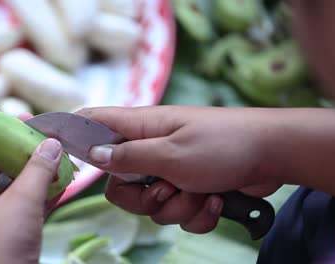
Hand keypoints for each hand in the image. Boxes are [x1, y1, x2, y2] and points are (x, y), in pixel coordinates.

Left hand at [0, 104, 62, 263]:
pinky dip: (35, 195)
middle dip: (6, 147)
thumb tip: (52, 143)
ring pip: (3, 187)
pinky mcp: (1, 236)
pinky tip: (59, 183)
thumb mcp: (20, 206)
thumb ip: (37, 172)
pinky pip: (17, 207)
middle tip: (28, 129)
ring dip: (27, 172)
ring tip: (49, 153)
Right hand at [76, 106, 282, 232]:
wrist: (273, 156)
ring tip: (201, 190)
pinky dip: (196, 212)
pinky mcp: (190, 186)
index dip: (74, 134)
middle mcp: (151, 148)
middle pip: (121, 184)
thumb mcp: (171, 153)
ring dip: (178, 206)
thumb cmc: (222, 145)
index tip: (61, 152)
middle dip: (143, 200)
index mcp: (141, 128)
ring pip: (152, 204)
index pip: (94, 122)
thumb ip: (129, 157)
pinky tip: (215, 198)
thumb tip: (93, 155)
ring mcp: (171, 169)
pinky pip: (178, 212)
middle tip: (165, 190)